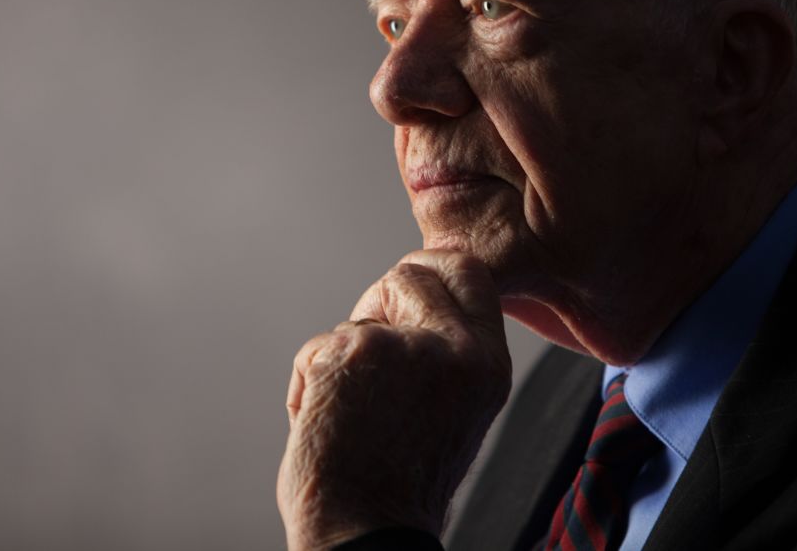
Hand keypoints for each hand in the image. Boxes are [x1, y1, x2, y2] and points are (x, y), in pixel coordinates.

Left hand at [277, 250, 511, 550]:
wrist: (365, 533)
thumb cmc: (400, 484)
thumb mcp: (453, 410)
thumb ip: (445, 353)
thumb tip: (408, 298)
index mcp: (489, 365)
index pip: (470, 271)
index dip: (431, 272)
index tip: (405, 291)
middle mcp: (458, 350)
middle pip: (413, 272)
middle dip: (383, 294)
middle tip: (367, 339)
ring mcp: (406, 347)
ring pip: (358, 317)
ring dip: (341, 355)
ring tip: (348, 413)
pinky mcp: (352, 353)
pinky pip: (317, 348)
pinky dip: (307, 384)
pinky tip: (321, 423)